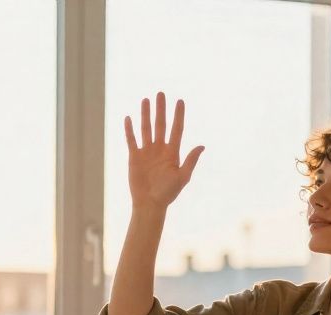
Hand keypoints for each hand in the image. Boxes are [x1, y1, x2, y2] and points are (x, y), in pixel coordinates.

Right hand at [124, 91, 205, 208]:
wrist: (150, 203)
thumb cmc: (168, 193)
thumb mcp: (182, 177)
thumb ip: (190, 160)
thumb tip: (202, 145)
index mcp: (173, 153)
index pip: (176, 129)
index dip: (178, 115)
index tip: (180, 101)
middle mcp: (160, 149)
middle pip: (161, 124)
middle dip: (161, 109)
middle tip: (161, 93)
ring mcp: (147, 152)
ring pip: (146, 129)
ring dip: (146, 114)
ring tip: (146, 100)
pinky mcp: (134, 157)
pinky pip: (132, 140)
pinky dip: (130, 130)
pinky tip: (129, 118)